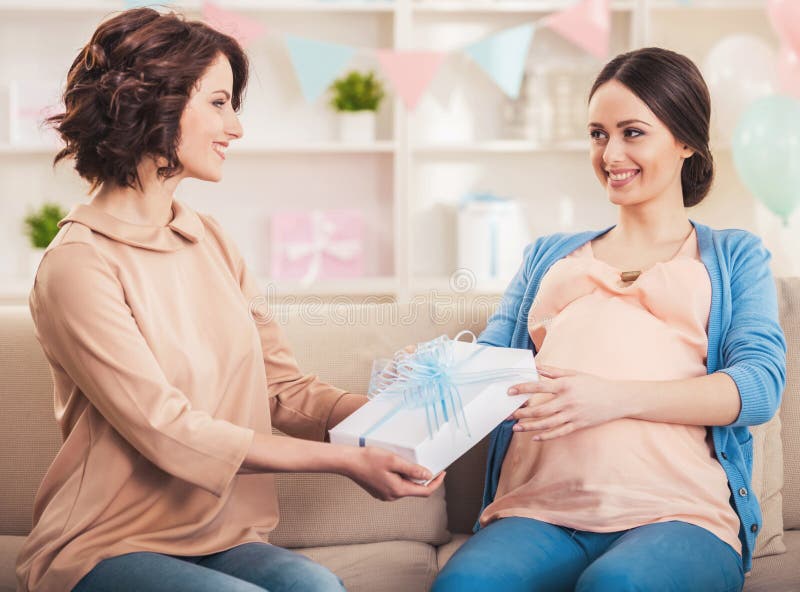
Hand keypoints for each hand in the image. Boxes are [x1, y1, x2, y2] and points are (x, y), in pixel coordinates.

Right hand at [344, 447, 444, 501]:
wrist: (348, 462)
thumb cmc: (369, 459)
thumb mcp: (394, 461)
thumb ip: (412, 469)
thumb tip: (428, 476)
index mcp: (398, 490)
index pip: (424, 491)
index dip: (436, 482)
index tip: (442, 472)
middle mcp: (392, 496)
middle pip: (414, 489)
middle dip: (422, 478)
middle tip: (425, 463)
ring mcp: (384, 495)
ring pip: (404, 487)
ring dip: (410, 477)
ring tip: (407, 462)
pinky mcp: (378, 491)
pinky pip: (395, 485)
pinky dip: (400, 477)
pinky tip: (394, 466)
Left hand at [507, 365, 629, 440]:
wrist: (618, 399)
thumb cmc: (595, 384)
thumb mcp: (574, 374)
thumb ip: (554, 372)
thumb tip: (536, 366)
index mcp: (565, 386)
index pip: (539, 386)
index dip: (523, 389)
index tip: (510, 391)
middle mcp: (567, 401)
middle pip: (540, 409)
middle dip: (522, 413)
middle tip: (508, 414)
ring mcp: (573, 415)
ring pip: (547, 423)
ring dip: (529, 426)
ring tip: (516, 427)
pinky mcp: (578, 425)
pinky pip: (559, 432)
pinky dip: (546, 436)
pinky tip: (534, 437)